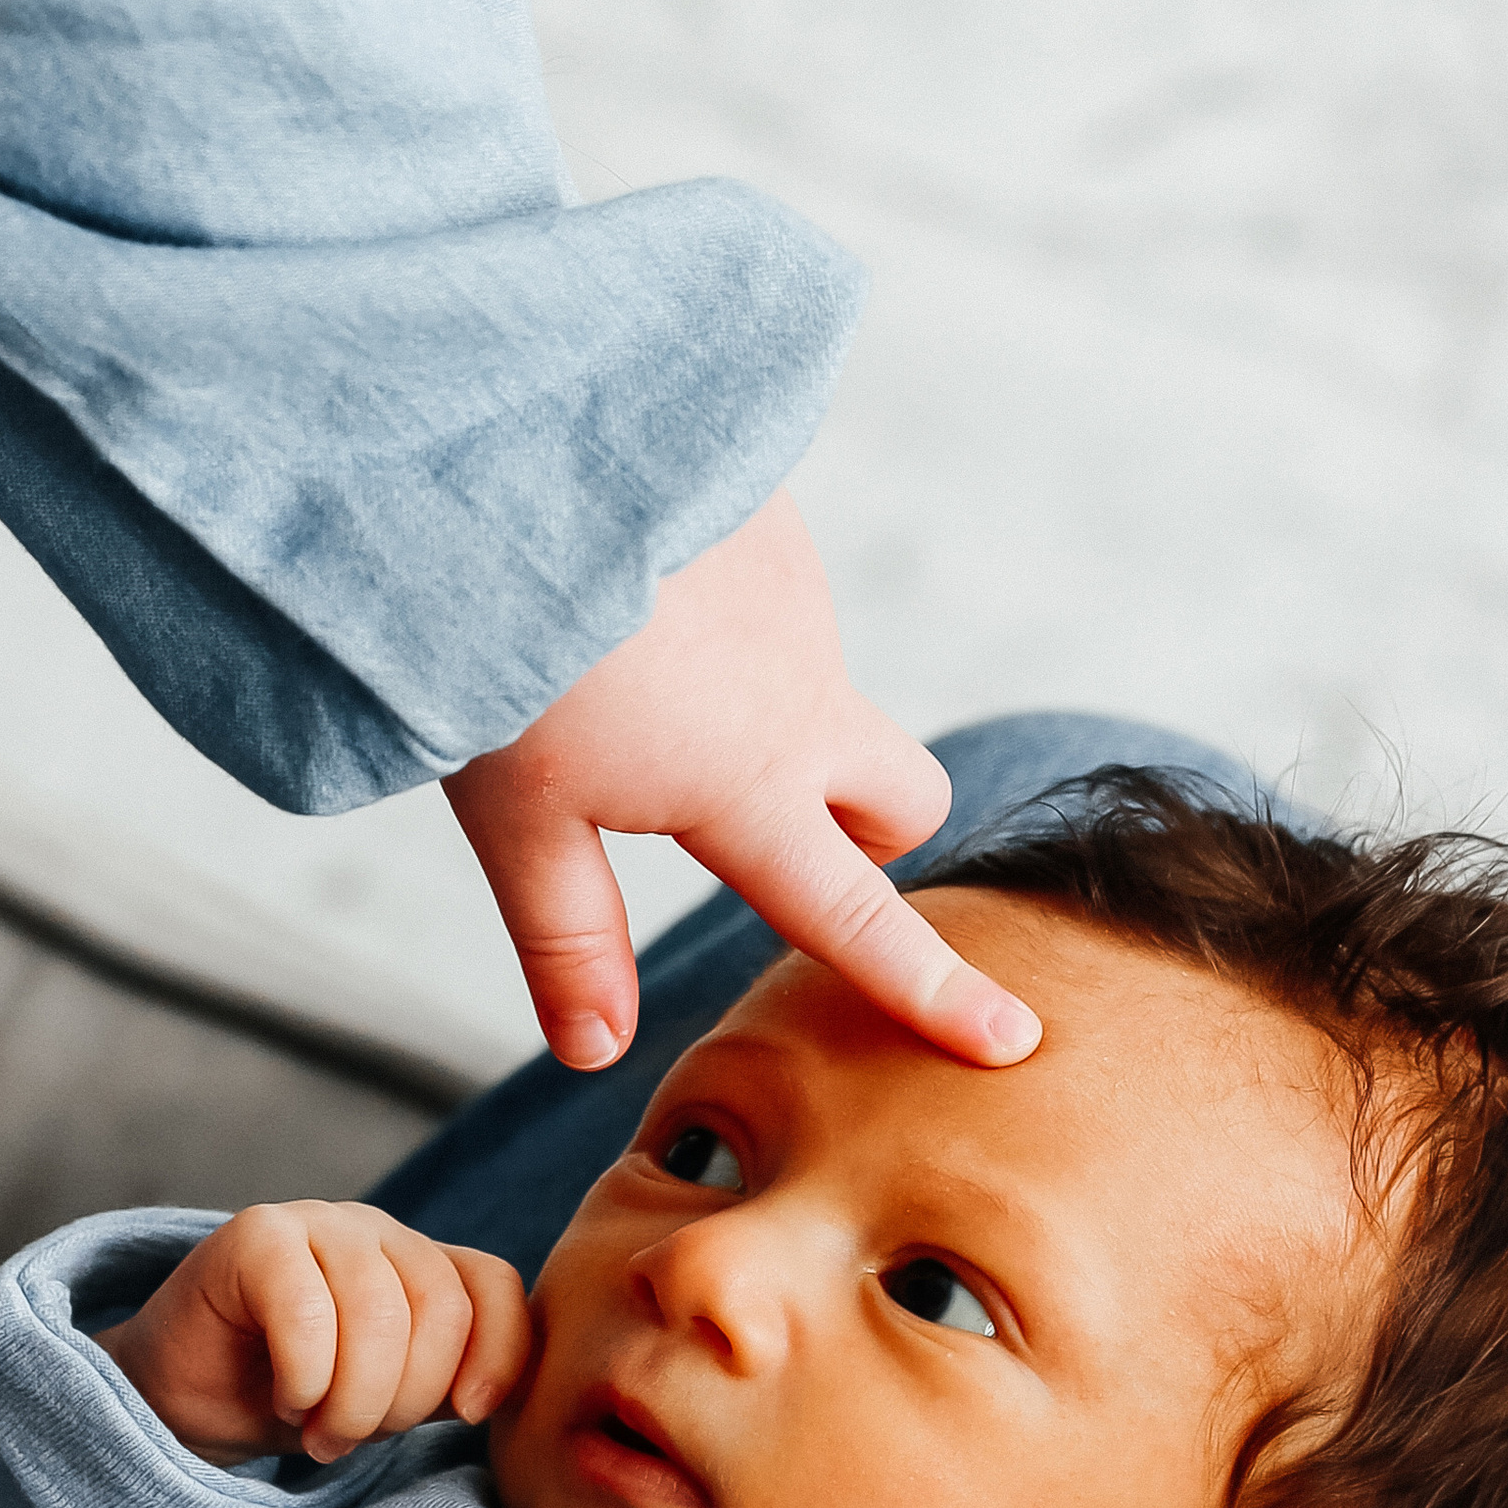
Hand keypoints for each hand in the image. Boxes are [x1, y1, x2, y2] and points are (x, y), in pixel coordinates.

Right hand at [99, 1201, 530, 1466]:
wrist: (182, 1401)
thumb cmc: (291, 1399)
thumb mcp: (389, 1400)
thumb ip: (448, 1385)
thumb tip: (495, 1398)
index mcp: (422, 1263)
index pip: (493, 1287)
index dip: (497, 1355)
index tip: (466, 1416)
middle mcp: (378, 1232)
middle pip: (441, 1308)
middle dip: (405, 1399)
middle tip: (354, 1437)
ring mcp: (317, 1222)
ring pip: (380, 1312)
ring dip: (353, 1401)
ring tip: (319, 1430)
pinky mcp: (256, 1234)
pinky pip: (307, 1312)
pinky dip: (305, 1378)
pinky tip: (285, 1398)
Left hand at [443, 492, 1038, 1074]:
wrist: (504, 454)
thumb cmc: (496, 650)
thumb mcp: (516, 817)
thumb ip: (569, 936)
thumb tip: (596, 1054)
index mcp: (745, 784)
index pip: (853, 914)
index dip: (930, 987)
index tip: (1010, 1039)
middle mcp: (803, 693)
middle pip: (905, 799)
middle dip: (867, 836)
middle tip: (765, 835)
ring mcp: (800, 597)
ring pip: (819, 690)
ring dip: (760, 710)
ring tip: (620, 675)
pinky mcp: (773, 518)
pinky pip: (775, 596)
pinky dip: (726, 618)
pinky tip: (628, 592)